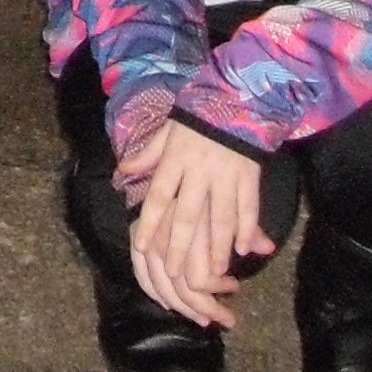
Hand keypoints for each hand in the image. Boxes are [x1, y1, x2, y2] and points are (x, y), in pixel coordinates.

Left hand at [116, 120, 272, 329]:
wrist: (236, 98)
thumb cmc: (196, 119)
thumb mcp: (166, 132)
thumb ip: (147, 155)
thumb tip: (122, 170)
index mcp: (175, 161)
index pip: (159, 197)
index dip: (149, 222)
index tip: (141, 246)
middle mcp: (198, 171)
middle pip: (187, 214)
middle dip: (180, 246)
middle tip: (175, 272)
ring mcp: (226, 175)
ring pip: (220, 216)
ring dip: (216, 246)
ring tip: (213, 271)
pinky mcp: (250, 176)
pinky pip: (248, 206)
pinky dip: (247, 228)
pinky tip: (244, 249)